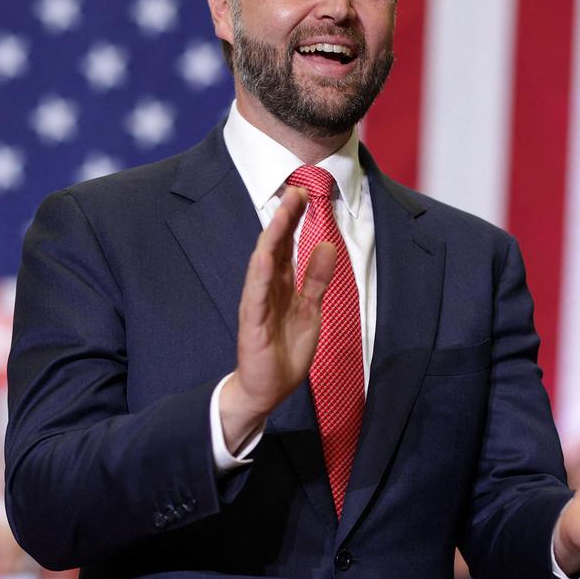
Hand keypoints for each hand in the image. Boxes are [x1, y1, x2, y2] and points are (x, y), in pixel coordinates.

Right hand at [219, 185, 335, 453]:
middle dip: (285, 217)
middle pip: (275, 245)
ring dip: (273, 235)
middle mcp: (266, 287)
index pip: (286, 245)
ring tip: (283, 211)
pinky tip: (264, 252)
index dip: (295, 220)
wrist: (267, 388)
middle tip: (296, 189)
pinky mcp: (253, 322)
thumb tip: (326, 246)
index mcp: (281, 284)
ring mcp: (258, 302)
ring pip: (264, 262)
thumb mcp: (310, 310)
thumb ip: (316, 279)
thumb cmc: (285, 350)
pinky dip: (260, 272)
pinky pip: (256, 293)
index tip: (305, 194)